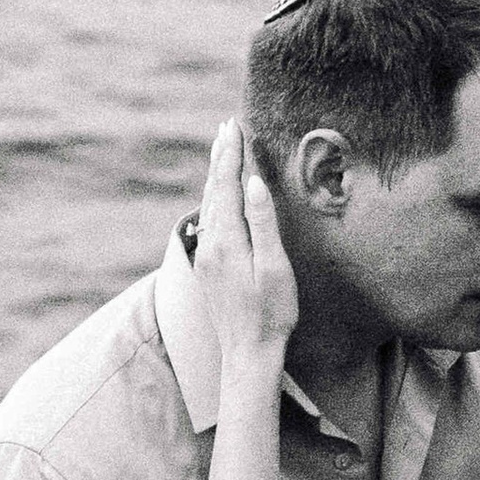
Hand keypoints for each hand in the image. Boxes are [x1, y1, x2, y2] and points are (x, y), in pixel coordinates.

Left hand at [194, 118, 298, 370]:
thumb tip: (252, 182)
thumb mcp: (274, 267)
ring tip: (221, 152)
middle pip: (213, 190)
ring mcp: (205, 257)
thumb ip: (263, 223)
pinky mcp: (207, 267)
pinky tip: (219, 196)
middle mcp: (209, 244)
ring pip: (208, 205)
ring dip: (215, 176)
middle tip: (226, 128)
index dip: (231, 154)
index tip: (234, 126)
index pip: (227, 185)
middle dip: (220, 158)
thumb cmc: (271, 313)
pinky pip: (209, 221)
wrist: (247, 354)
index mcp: (227, 240)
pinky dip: (214, 198)